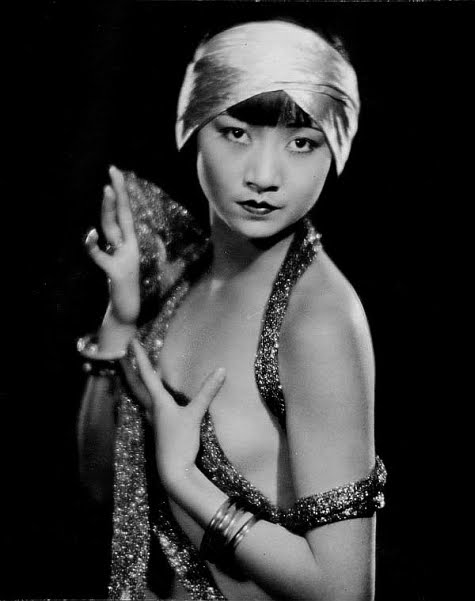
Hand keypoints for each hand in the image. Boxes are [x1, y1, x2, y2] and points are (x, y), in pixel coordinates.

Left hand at [84, 166, 139, 326]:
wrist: (128, 310)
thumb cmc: (121, 284)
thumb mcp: (115, 260)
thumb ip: (109, 245)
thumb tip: (96, 231)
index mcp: (130, 243)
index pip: (125, 213)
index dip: (121, 194)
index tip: (115, 174)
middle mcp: (130, 247)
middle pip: (123, 214)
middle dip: (119, 192)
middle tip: (113, 170)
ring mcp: (125, 259)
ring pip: (115, 229)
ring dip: (109, 209)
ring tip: (106, 189)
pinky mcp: (116, 273)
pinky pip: (102, 256)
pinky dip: (94, 246)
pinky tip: (90, 234)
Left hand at [125, 339, 225, 488]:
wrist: (173, 472)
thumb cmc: (181, 443)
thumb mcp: (195, 415)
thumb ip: (207, 392)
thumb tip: (221, 370)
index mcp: (157, 402)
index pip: (146, 374)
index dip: (139, 357)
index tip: (131, 341)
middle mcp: (151, 409)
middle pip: (135, 385)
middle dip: (129, 369)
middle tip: (122, 355)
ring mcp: (153, 421)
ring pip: (139, 397)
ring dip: (134, 383)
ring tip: (132, 374)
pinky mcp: (159, 429)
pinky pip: (147, 407)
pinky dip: (145, 397)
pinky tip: (150, 400)